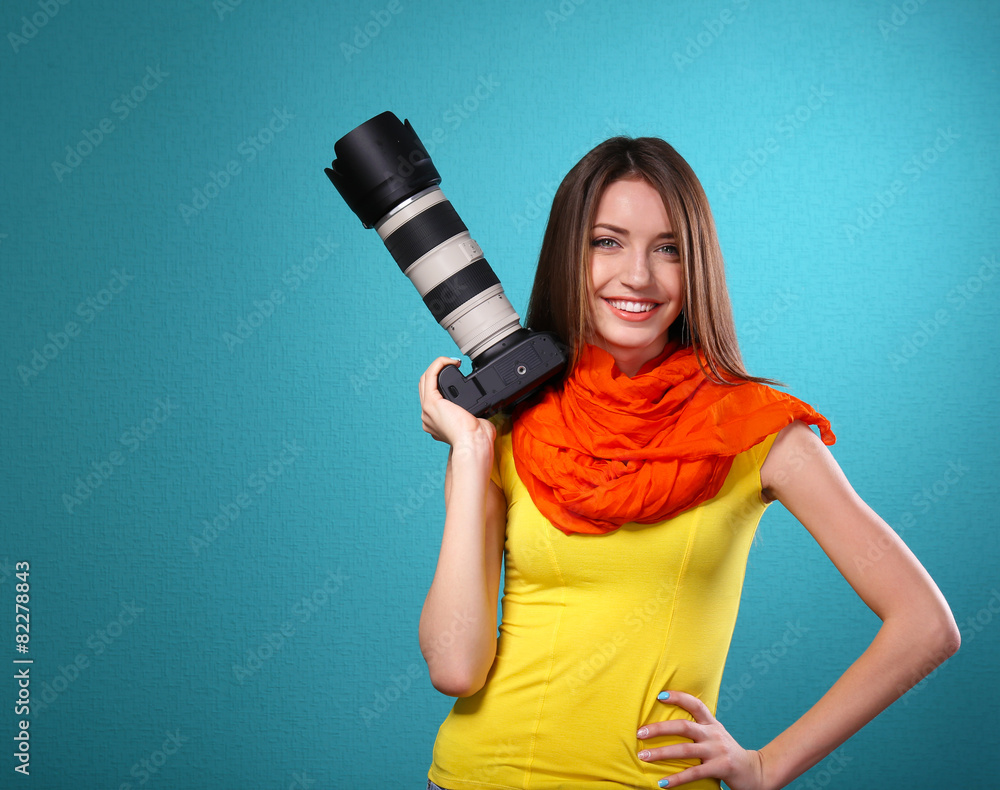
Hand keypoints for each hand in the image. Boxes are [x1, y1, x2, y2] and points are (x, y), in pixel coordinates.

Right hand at [418, 356, 494, 446]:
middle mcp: (428, 417)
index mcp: (436, 424)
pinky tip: (449, 361)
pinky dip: (438, 364)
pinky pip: (429, 376)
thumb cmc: (478, 440)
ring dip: (437, 366)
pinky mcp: (431, 402)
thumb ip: (476, 417)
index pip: (434, 397)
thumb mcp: (477, 425)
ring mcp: (427, 410)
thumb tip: (482, 414)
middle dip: (438, 372)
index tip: (458, 376)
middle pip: (426, 386)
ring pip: (425, 380)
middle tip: (455, 365)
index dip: (442, 383)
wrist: (474, 444)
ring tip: (452, 361)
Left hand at [637, 690, 766, 789]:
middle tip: (640, 732)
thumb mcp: (715, 735)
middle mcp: (714, 734)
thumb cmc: (728, 753)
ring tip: (643, 756)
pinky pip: (694, 773)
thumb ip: (699, 729)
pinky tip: (662, 783)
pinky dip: (676, 779)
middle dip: (659, 728)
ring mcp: (717, 751)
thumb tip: (669, 725)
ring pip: (684, 750)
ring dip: (661, 753)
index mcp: (712, 724)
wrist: (755, 772)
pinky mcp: (720, 768)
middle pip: (684, 726)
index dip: (679, 697)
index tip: (660, 695)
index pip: (696, 704)